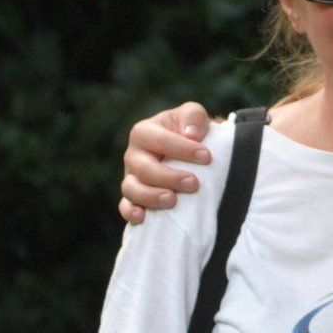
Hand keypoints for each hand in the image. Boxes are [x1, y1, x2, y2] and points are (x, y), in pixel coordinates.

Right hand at [117, 102, 214, 223]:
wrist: (187, 148)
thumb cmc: (188, 130)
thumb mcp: (192, 115)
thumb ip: (193, 116)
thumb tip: (191, 134)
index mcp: (144, 132)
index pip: (158, 140)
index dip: (182, 148)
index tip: (206, 157)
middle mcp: (133, 155)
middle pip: (144, 168)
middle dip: (169, 177)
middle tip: (193, 183)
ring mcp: (131, 177)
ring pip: (131, 189)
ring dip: (151, 196)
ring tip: (172, 200)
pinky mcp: (133, 196)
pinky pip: (125, 206)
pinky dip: (131, 212)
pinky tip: (143, 217)